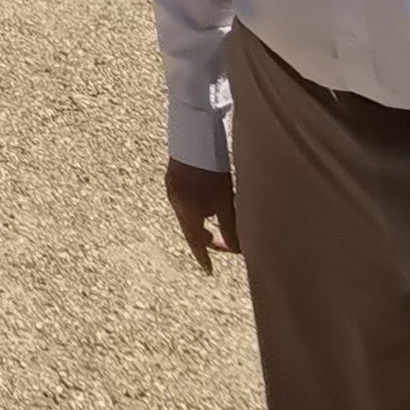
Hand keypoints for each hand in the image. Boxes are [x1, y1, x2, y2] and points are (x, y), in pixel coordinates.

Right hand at [164, 158, 239, 272]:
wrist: (195, 139)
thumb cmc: (212, 171)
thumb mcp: (225, 203)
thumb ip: (230, 228)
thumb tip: (237, 249)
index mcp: (188, 214)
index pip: (196, 243)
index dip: (204, 258)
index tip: (209, 270)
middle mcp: (176, 204)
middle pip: (191, 229)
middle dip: (207, 238)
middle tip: (225, 242)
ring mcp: (172, 190)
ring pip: (188, 215)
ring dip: (202, 222)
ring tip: (219, 219)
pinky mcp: (173, 178)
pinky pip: (184, 202)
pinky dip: (196, 208)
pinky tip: (207, 200)